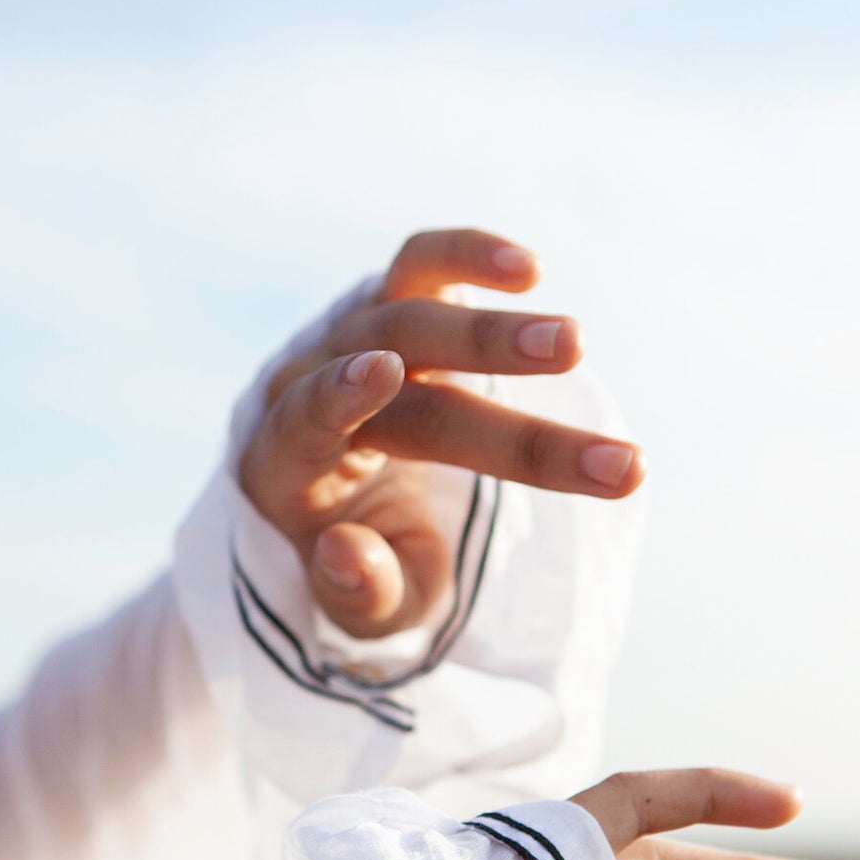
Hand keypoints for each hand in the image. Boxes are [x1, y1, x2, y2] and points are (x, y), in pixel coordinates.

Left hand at [237, 227, 644, 638]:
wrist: (342, 504)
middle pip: (397, 369)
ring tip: (573, 342)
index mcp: (286, 463)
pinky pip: (421, 264)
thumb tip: (345, 547)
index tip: (384, 372)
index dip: (338, 395)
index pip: (306, 419)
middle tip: (568, 373)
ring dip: (493, 328)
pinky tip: (530, 270)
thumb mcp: (365, 603)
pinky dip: (469, 256)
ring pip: (411, 310)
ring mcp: (352, 337)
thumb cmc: (360, 557)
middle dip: (488, 386)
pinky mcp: (391, 305)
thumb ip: (359, 591)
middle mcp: (309, 382)